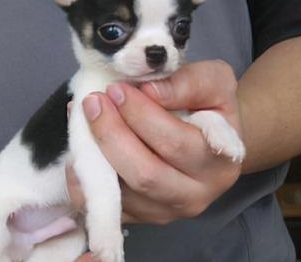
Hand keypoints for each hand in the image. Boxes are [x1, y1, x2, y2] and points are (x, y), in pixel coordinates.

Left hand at [68, 60, 242, 223]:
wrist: (211, 141)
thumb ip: (188, 83)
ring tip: (84, 117)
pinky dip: (83, 179)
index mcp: (220, 161)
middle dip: (111, 134)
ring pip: (121, 194)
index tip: (117, 89)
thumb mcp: (215, 82)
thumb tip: (148, 91)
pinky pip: (104, 206)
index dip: (141, 115)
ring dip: (94, 154)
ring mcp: (166, 212)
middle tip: (94, 101)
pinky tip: (80, 148)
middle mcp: (195, 195)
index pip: (175, 143)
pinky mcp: (140, 218)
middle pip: (145, 174)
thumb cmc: (211, 107)